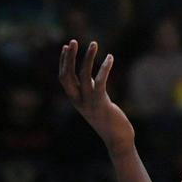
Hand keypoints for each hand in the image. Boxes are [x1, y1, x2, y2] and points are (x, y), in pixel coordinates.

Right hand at [58, 39, 134, 153]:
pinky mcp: (102, 104)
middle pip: (67, 75)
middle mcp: (78, 101)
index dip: (63, 62)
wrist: (118, 140)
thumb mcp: (96, 103)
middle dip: (68, 57)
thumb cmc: (109, 121)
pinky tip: (110, 57)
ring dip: (88, 57)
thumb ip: (90, 91)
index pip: (63, 78)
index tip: (66, 47)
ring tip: (94, 43)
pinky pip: (100, 82)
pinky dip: (104, 68)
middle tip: (73, 41)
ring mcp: (89, 103)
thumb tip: (90, 78)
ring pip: (84, 75)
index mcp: (75, 100)